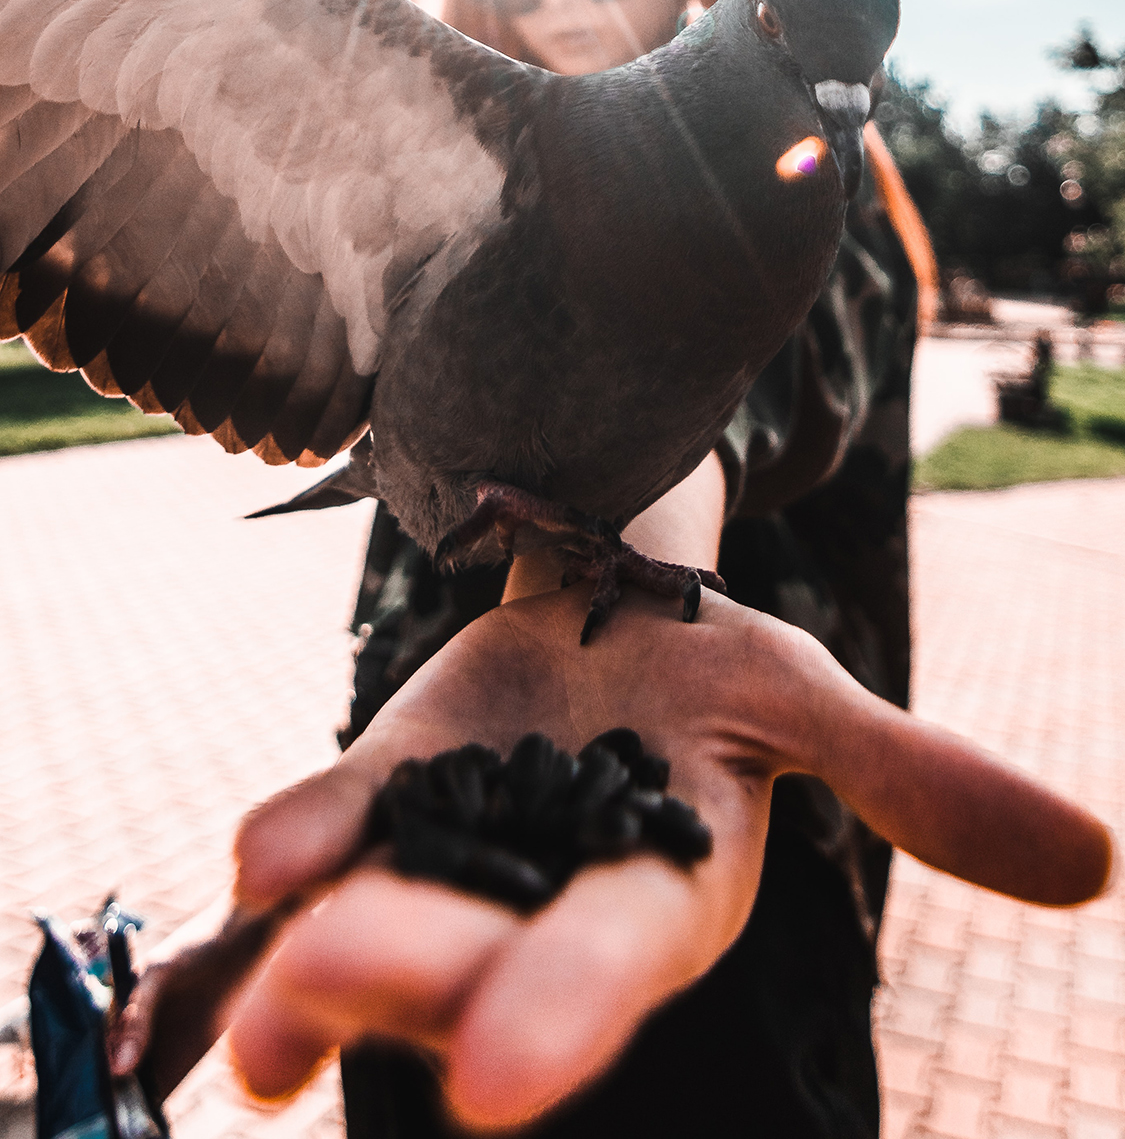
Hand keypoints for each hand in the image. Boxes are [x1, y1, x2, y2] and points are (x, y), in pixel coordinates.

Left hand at [219, 566, 1110, 1131]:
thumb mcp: (812, 702)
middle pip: (463, 961)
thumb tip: (1099, 863)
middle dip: (399, 986)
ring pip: (375, 924)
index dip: (559, 1015)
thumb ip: (919, 784)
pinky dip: (291, 842)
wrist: (603, 587)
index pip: (608, 964)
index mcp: (656, 896)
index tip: (495, 1083)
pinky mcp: (377, 789)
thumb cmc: (715, 664)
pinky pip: (323, 826)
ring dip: (316, 967)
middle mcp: (539, 898)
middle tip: (311, 1000)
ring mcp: (445, 848)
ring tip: (258, 1017)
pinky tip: (257, 860)